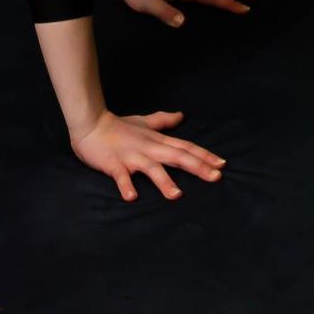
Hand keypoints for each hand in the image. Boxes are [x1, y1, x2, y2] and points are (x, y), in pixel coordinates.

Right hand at [68, 108, 225, 201]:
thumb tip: (181, 116)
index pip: (185, 147)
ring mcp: (132, 156)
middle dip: (197, 167)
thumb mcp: (144, 122)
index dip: (204, 155)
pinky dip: (126, 185)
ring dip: (164, 181)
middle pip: (177, 157)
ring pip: (151, 168)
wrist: (90, 124)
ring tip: (177, 195)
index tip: (222, 164)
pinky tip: (131, 197)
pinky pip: (121, 176)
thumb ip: (163, 121)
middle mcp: (148, 148)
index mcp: (156, 140)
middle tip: (216, 177)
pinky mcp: (114, 164)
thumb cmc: (118, 126)